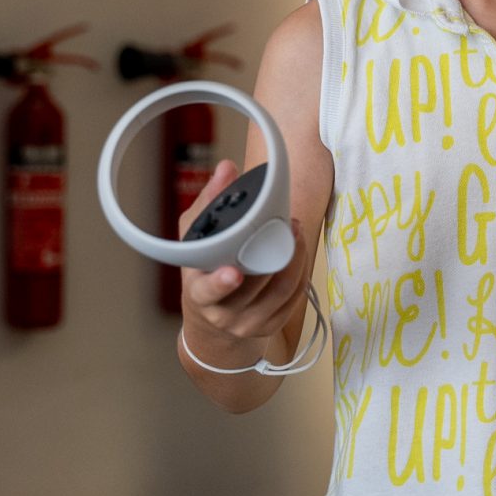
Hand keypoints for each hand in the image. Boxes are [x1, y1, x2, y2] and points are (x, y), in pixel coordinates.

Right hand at [177, 160, 306, 359]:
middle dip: (273, 254)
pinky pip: (293, 299)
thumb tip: (227, 168)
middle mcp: (222, 313)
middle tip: (287, 225)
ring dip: (295, 259)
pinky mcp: (270, 326)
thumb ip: (208, 202)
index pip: (208, 291)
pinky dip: (300, 274)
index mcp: (198, 291)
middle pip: (255, 286)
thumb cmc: (203, 268)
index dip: (221, 283)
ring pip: (280, 292)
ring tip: (297, 232)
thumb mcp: (195, 236)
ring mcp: (248, 323)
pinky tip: (299, 253)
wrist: (213, 318)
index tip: (234, 272)